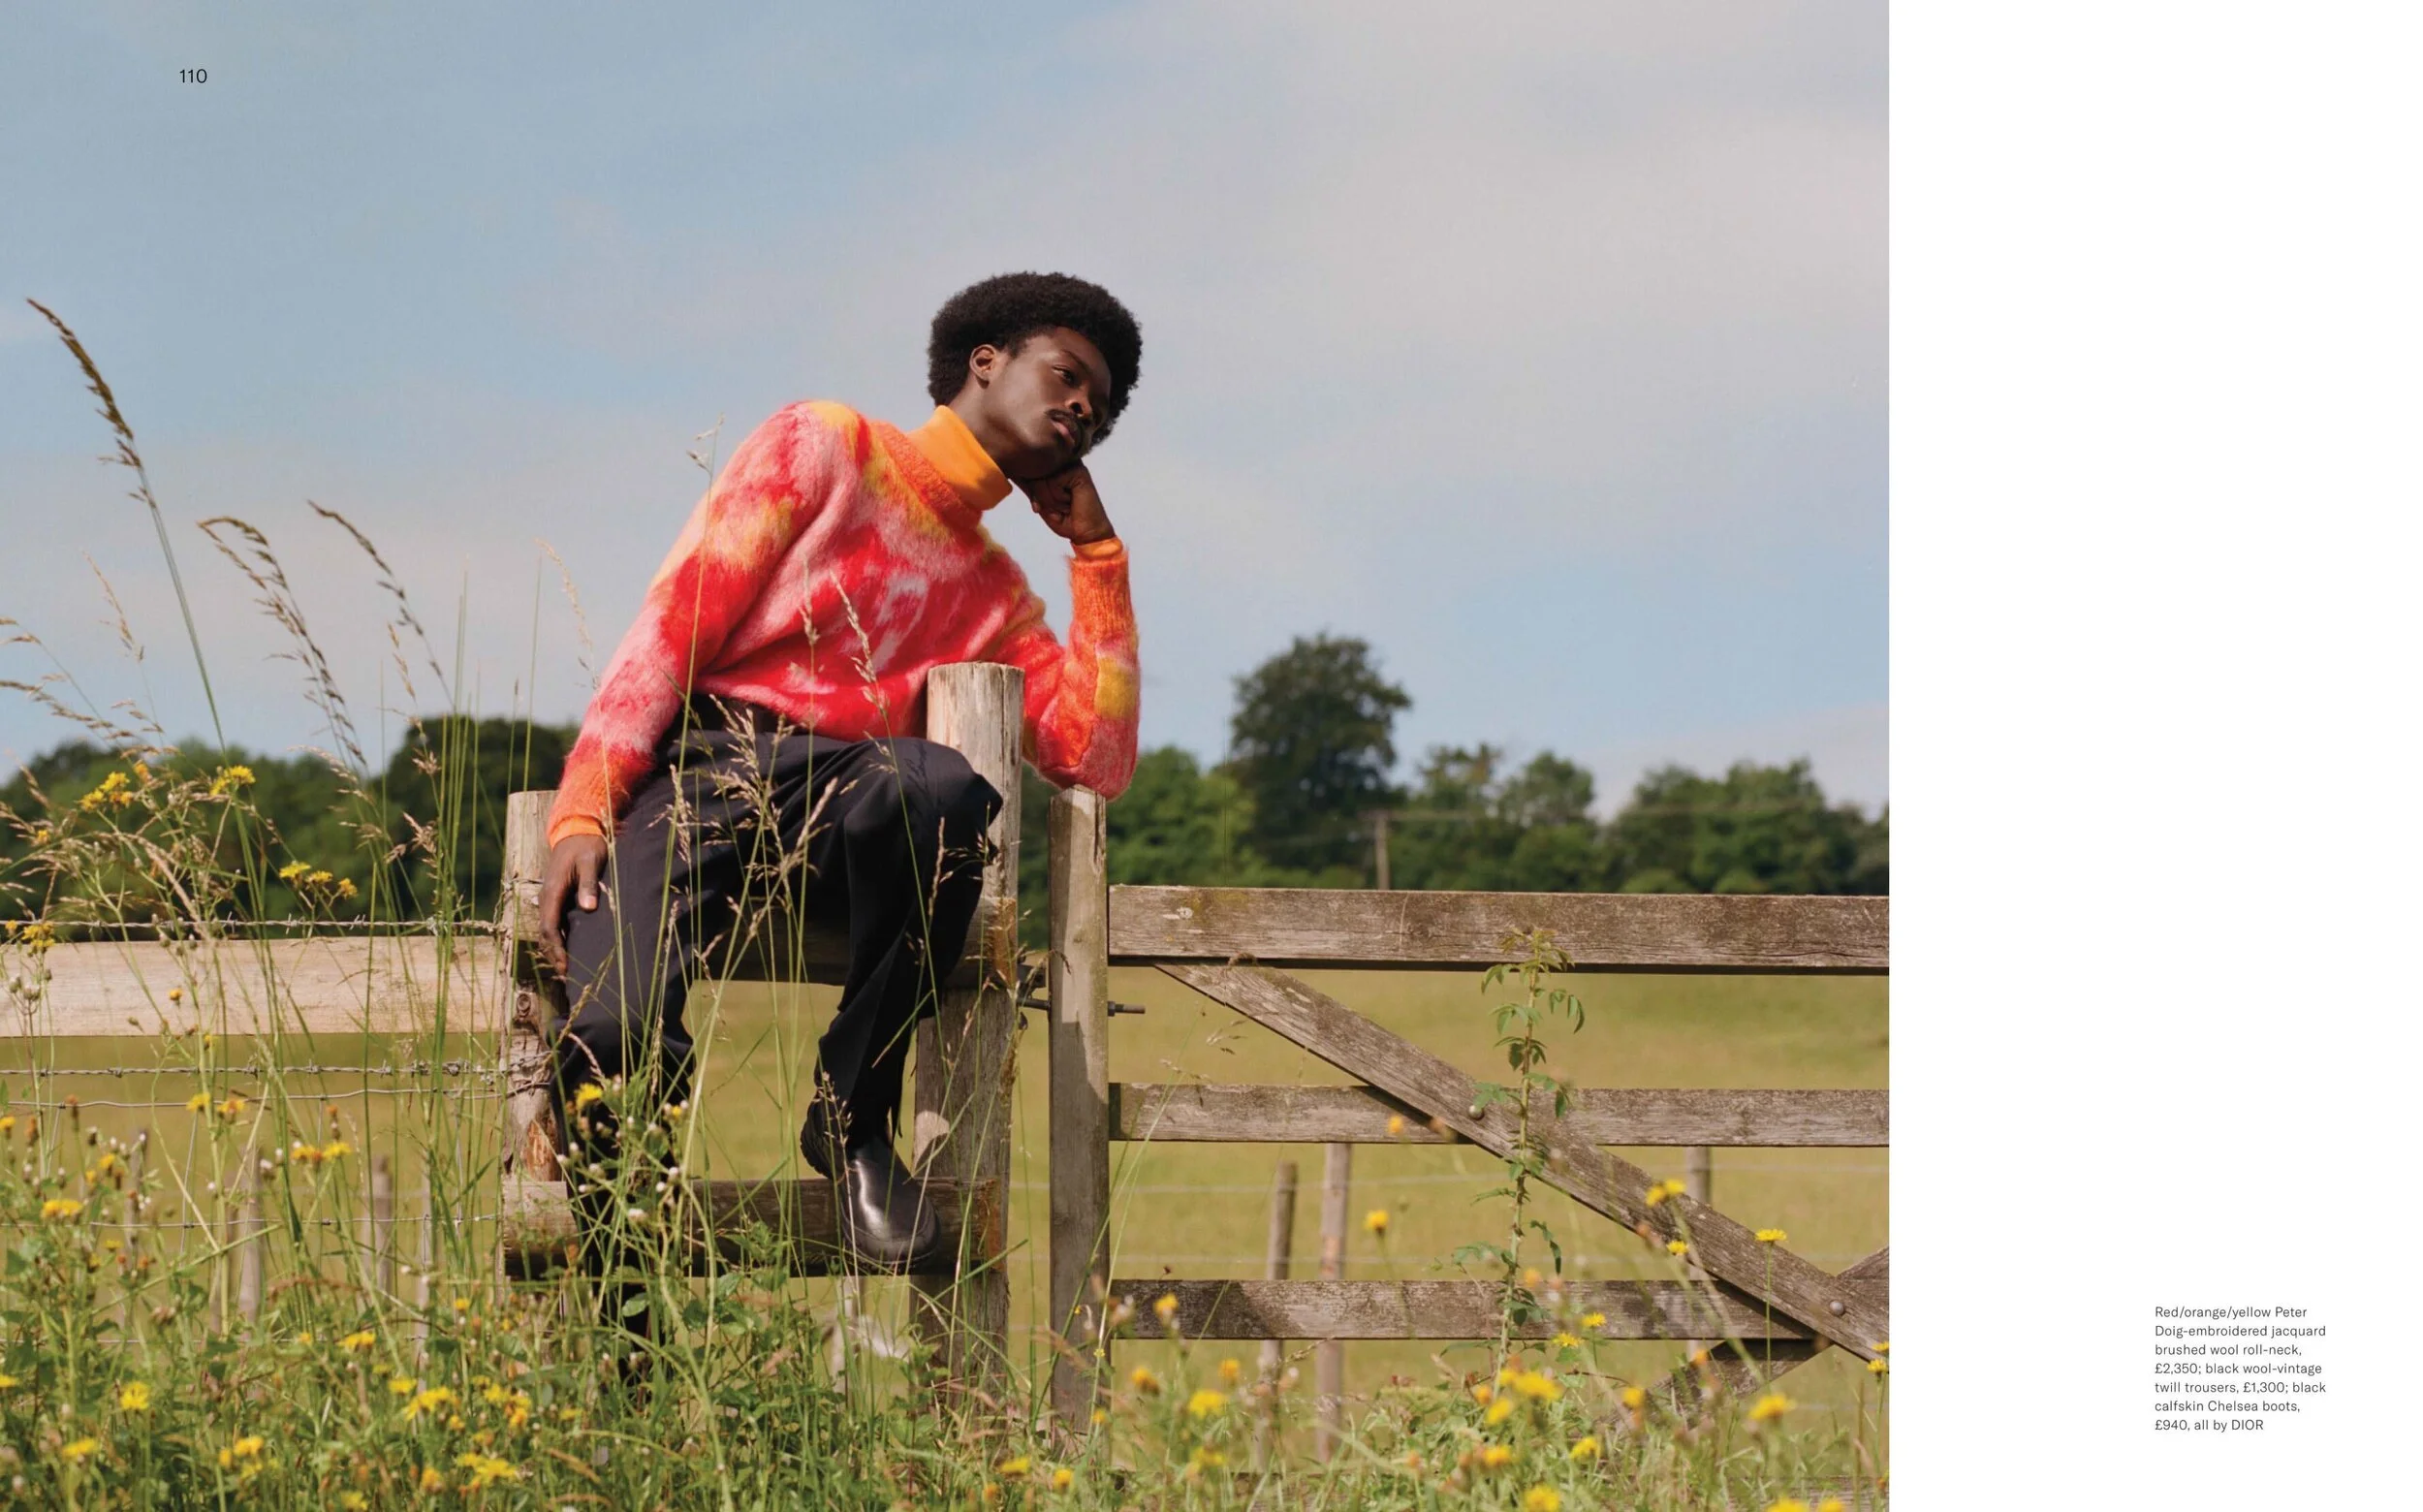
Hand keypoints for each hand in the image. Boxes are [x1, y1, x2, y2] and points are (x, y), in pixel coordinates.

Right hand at [536, 834, 606, 975]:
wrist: (576, 830)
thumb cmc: (587, 845)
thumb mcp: (591, 861)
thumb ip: (589, 884)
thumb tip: (588, 908)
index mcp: (553, 890)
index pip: (549, 926)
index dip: (556, 949)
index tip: (565, 966)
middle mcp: (547, 897)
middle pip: (546, 933)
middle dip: (554, 955)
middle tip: (567, 977)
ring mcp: (550, 898)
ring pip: (548, 930)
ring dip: (554, 950)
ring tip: (567, 970)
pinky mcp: (556, 898)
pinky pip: (553, 923)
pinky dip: (558, 939)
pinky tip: (568, 950)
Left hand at [1017, 463, 1114, 545]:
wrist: (1086, 533)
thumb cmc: (1064, 518)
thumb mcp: (1039, 500)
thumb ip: (1029, 485)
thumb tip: (1013, 472)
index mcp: (1053, 467)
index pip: (1028, 471)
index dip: (1031, 492)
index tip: (1043, 506)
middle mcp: (1061, 462)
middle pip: (1032, 475)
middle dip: (1040, 497)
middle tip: (1059, 507)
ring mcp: (1070, 464)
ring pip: (1041, 479)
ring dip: (1050, 499)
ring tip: (1066, 504)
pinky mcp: (1077, 470)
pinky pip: (1053, 482)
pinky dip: (1059, 497)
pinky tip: (1072, 500)